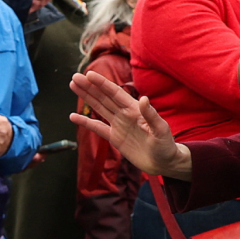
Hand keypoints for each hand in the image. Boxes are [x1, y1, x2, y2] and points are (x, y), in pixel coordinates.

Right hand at [69, 70, 191, 178]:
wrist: (164, 163)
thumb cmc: (166, 146)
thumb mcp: (161, 130)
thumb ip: (151, 115)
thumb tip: (144, 99)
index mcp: (135, 110)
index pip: (115, 93)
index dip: (102, 84)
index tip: (89, 75)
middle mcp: (125, 114)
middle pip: (103, 97)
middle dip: (89, 87)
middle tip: (75, 77)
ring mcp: (119, 125)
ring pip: (99, 107)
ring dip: (86, 97)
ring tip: (73, 86)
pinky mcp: (115, 137)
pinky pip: (97, 127)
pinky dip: (85, 122)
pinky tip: (73, 116)